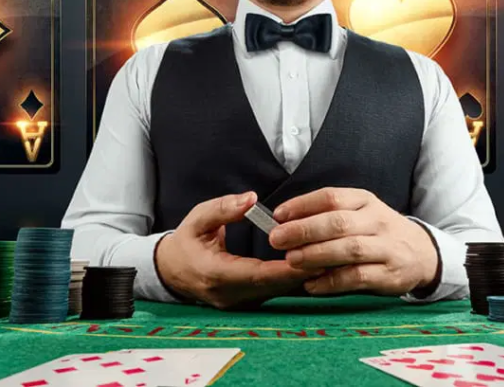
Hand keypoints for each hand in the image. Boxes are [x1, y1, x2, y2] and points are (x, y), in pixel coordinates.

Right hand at [155, 191, 322, 309]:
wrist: (170, 271)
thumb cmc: (186, 242)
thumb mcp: (197, 219)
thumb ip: (223, 208)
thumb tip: (251, 199)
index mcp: (216, 274)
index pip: (257, 274)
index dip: (285, 268)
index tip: (310, 256)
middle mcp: (230, 295)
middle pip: (274, 286)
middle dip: (304, 272)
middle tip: (333, 256)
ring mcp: (240, 303)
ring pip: (278, 293)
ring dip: (304, 278)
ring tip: (332, 260)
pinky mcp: (248, 303)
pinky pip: (276, 293)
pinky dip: (295, 280)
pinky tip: (317, 267)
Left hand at [268, 187, 439, 295]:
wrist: (422, 253)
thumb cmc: (377, 232)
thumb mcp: (359, 213)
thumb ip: (326, 215)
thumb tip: (283, 222)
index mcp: (364, 201)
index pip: (331, 197)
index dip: (302, 205)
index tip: (277, 215)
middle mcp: (377, 220)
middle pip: (338, 222)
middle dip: (304, 230)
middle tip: (277, 239)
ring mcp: (386, 247)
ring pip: (349, 249)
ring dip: (316, 255)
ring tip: (291, 260)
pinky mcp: (389, 274)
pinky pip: (357, 277)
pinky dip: (331, 282)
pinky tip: (311, 284)